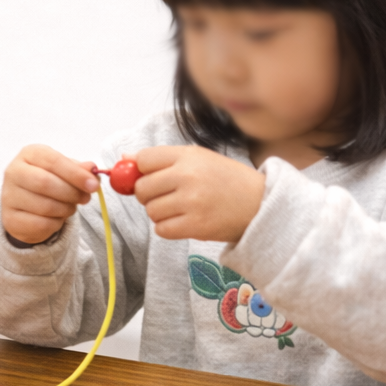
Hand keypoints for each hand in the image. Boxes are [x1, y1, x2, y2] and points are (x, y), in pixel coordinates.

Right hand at [0, 144, 98, 244]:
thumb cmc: (48, 181)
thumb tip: (91, 168)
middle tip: (85, 198)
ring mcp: (9, 196)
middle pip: (46, 183)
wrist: (25, 204)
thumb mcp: (64, 170)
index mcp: (29, 154)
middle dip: (72, 192)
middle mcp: (14, 172)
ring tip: (70, 206)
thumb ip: (79, 169)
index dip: (76, 174)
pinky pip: (41, 224)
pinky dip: (56, 223)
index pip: (53, 161)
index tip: (93, 185)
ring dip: (66, 209)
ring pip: (45, 206)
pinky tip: (56, 217)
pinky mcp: (11, 219)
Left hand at [129, 146, 265, 241]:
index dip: (141, 170)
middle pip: (141, 188)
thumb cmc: (226, 180)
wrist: (260, 204)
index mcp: (187, 156)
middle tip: (166, 195)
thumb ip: (162, 158)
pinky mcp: (195, 226)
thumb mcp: (198, 158)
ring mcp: (191, 202)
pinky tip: (184, 221)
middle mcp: (187, 176)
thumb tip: (125, 158)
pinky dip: (168, 228)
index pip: (143, 160)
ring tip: (181, 208)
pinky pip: (161, 229)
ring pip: (151, 211)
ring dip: (160, 213)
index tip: (150, 177)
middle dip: (148, 195)